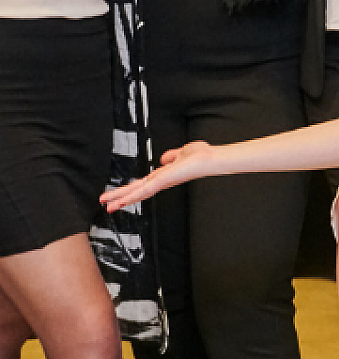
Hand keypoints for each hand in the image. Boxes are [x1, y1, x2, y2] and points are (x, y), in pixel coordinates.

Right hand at [101, 141, 221, 211]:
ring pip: (138, 192)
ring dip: (122, 199)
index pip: (142, 184)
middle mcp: (162, 181)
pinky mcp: (164, 180)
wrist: (212, 158)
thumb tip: (164, 158)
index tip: (118, 195)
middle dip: (121, 197)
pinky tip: (123, 201)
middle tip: (106, 205)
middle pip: (137, 191)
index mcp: (164, 175)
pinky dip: (134, 195)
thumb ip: (171, 156)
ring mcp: (163, 182)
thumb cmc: (203, 156)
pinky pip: (146, 189)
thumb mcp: (182, 153)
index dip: (130, 190)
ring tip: (108, 205)